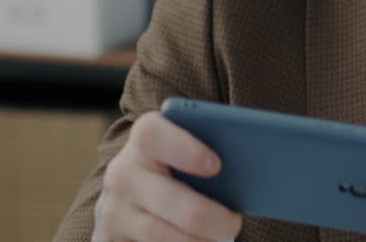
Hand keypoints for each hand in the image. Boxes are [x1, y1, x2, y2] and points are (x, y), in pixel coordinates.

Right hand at [93, 111, 241, 241]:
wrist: (134, 195)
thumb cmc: (179, 169)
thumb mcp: (187, 155)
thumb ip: (211, 154)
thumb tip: (255, 169)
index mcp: (144, 139)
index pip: (153, 134)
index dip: (185, 149)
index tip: (216, 166)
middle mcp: (122, 172)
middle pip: (169, 198)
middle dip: (211, 217)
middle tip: (235, 224)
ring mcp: (114, 209)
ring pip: (162, 234)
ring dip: (200, 241)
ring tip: (221, 239)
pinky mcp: (110, 239)